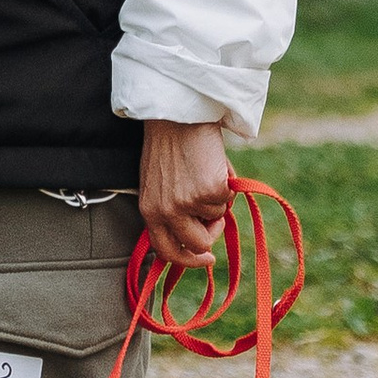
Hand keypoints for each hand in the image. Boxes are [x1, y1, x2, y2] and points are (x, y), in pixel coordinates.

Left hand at [140, 117, 232, 274]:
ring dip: (218, 200)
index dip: (188, 261)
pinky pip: (228, 200)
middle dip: (212, 233)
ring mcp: (188, 203)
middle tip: (217, 216)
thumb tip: (200, 236)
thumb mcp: (160, 184)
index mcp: (149, 210)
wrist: (178, 116)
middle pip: (197, 244)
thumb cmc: (170, 146)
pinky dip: (226, 185)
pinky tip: (213, 165)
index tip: (207, 259)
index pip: (166, 251)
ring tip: (206, 173)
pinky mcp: (209, 191)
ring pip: (217, 218)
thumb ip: (172, 210)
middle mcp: (166, 211)